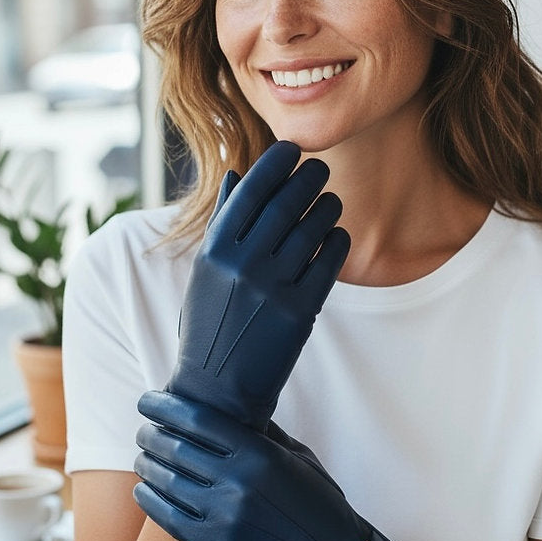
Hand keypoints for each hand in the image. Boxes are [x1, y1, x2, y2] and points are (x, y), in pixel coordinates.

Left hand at [134, 392, 419, 540]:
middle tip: (143, 428)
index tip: (148, 400)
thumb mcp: (295, 456)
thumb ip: (259, 431)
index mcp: (257, 453)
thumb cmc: (317, 501)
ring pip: (166, 481)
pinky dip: (151, 500)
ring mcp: (223, 516)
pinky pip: (169, 518)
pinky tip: (144, 489)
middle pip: (175, 447)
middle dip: (151, 433)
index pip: (196, 419)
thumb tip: (226, 407)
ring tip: (142, 456)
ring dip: (147, 464)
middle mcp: (236, 482)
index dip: (165, 406)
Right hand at [141, 141, 349, 431]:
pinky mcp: (301, 312)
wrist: (217, 391)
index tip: (291, 149)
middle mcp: (242, 265)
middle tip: (320, 169)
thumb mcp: (205, 273)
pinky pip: (328, 261)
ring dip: (326, 207)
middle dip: (308, 179)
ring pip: (312, 228)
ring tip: (330, 201)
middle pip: (286, 204)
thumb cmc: (209, 325)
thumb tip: (237, 175)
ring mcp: (273, 288)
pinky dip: (336, 240)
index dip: (275, 164)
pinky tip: (336, 233)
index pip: (251, 191)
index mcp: (214, 251)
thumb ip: (222, 224)